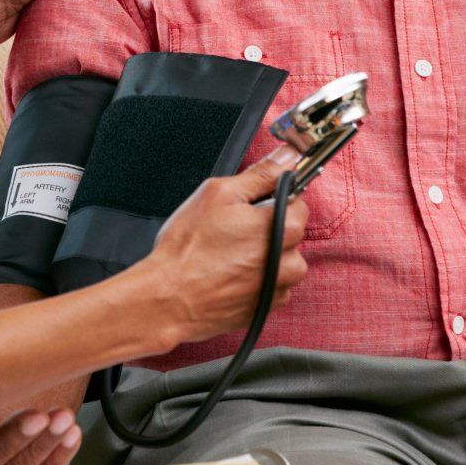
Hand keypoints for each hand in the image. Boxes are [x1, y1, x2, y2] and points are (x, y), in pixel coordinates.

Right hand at [133, 146, 308, 343]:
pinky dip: (256, 279)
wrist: (169, 299)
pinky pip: (271, 285)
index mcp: (283, 227)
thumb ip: (260, 174)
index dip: (271, 200)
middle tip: (231, 230)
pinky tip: (229, 275)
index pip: (297, 202)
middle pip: (290, 233)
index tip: (250, 206)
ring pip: (282, 261)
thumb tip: (288, 156)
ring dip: (263, 256)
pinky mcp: (267, 308)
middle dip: (267, 228)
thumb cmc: (188, 247)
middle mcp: (290, 261)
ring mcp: (279, 288)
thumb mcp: (219, 194)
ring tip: (228, 256)